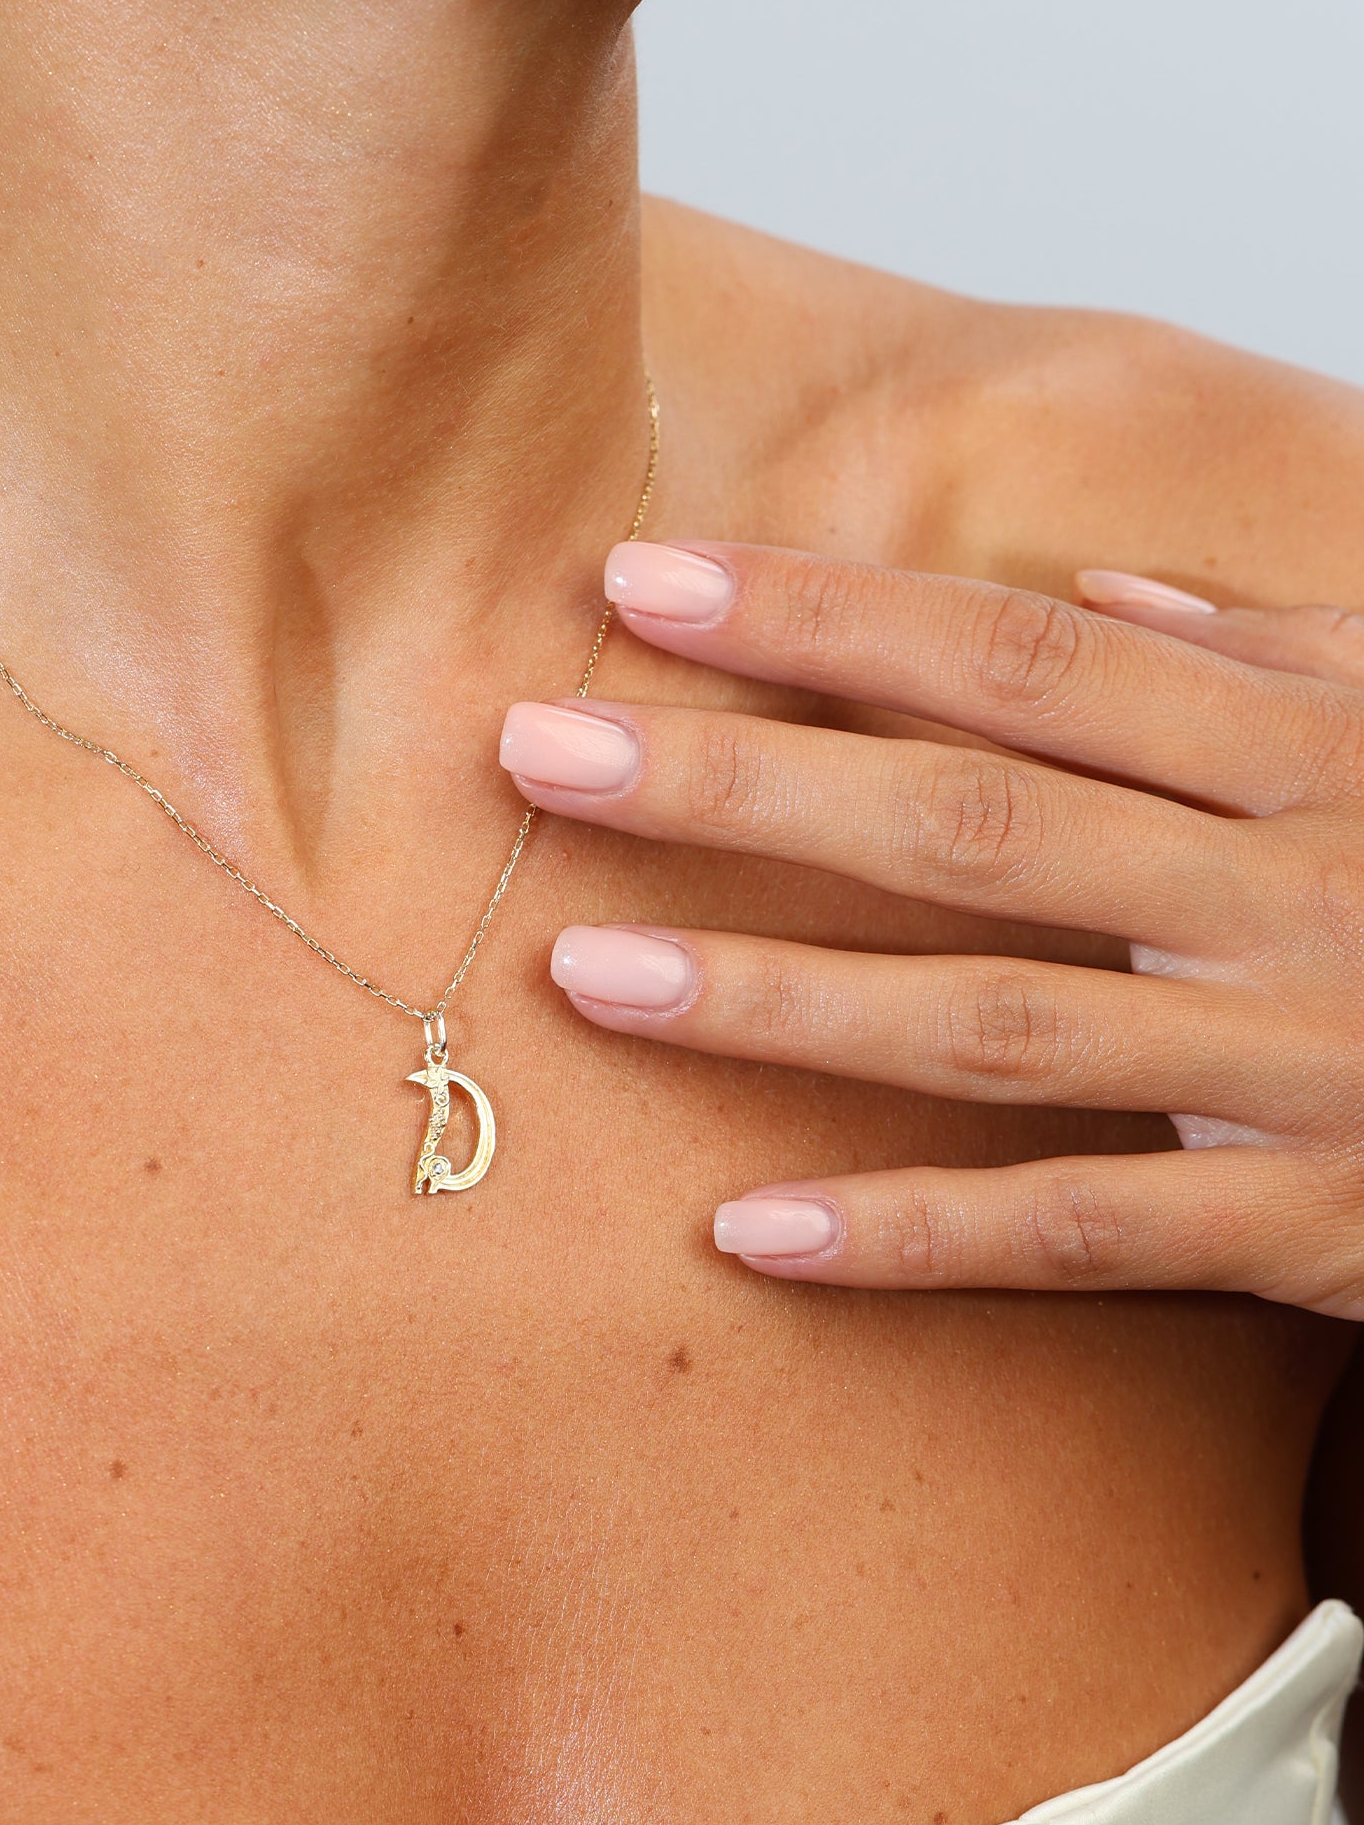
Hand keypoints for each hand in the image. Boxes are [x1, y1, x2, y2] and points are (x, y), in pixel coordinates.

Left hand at [500, 544, 1363, 1318]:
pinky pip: (1078, 1234)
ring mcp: (1288, 1064)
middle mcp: (1282, 890)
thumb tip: (1113, 594)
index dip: (825, 620)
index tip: (642, 587)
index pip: (1018, 659)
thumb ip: (1272, 660)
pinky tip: (744, 1233)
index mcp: (1303, 750)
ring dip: (776, 998)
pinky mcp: (1306, 1226)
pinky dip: (910, 1237)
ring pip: (993, 1023)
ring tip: (585, 974)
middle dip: (741, 780)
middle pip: (967, 821)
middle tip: (538, 751)